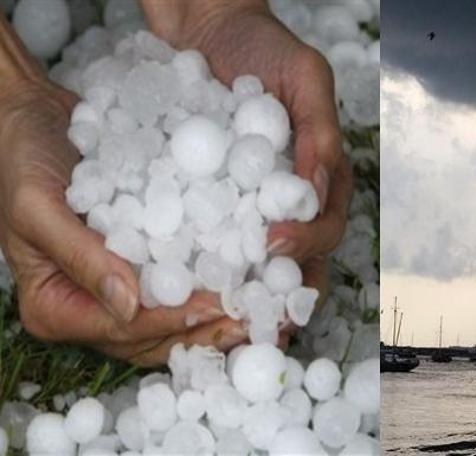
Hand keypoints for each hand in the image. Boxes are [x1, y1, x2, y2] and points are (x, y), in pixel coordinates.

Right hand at [0, 77, 245, 365]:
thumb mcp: (38, 207)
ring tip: (265, 305)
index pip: (125, 329)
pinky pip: (179, 284)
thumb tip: (129, 306)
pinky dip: (212, 284)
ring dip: (219, 315)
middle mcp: (88, 310)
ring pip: (173, 319)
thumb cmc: (21, 160)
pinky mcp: (138, 267)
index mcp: (56, 308)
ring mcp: (115, 292)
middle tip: (259, 317)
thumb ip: (80, 257)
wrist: (32, 121)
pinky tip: (249, 277)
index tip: (220, 305)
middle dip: (208, 330)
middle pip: (156, 336)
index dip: (175, 319)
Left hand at [143, 0, 352, 299]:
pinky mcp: (211, 203)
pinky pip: (211, 240)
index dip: (308, 245)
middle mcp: (289, 202)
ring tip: (221, 321)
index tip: (274, 245)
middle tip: (257, 315)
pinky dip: (203, 267)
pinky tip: (184, 285)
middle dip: (281, 294)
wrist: (207, 32)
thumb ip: (321, 133)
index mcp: (322, 179)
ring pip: (256, 263)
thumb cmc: (264, 47)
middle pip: (298, 261)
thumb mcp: (304, 78)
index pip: (328, 228)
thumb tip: (319, 194)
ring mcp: (250, 206)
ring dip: (244, 295)